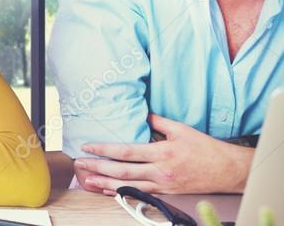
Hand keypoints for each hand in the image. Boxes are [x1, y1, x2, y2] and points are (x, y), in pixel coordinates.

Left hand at [74, 114, 253, 194]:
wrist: (227, 170)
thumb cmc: (205, 148)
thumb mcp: (181, 129)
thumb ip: (158, 121)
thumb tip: (140, 113)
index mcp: (162, 153)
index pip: (125, 151)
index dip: (104, 150)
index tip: (88, 147)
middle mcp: (160, 171)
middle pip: (121, 171)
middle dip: (97, 168)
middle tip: (80, 164)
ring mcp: (163, 184)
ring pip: (128, 186)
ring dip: (105, 184)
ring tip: (87, 180)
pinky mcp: (167, 192)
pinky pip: (140, 193)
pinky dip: (123, 192)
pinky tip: (110, 191)